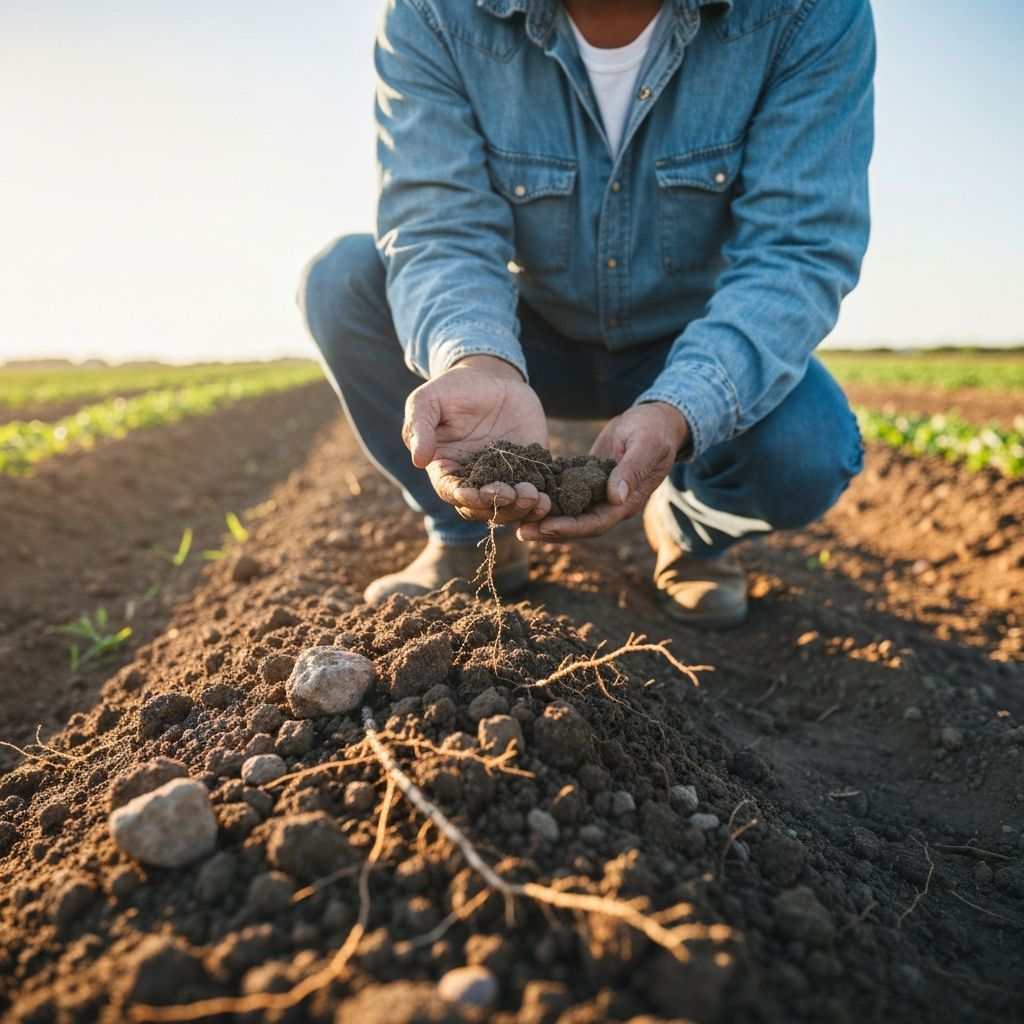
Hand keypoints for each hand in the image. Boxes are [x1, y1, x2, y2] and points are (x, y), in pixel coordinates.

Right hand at [403, 355, 552, 524]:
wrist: (492, 378)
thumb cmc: (453, 389)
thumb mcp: (428, 400)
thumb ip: (419, 427)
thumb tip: (419, 460)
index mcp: (446, 470)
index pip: (452, 493)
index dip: (464, 498)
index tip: (476, 494)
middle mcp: (474, 482)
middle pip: (483, 509)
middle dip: (497, 506)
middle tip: (511, 493)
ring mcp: (503, 479)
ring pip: (510, 508)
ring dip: (520, 509)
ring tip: (533, 496)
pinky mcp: (529, 472)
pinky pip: (535, 493)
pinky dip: (540, 503)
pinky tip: (546, 498)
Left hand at [517, 401, 689, 540]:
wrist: (654, 420)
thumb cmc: (654, 430)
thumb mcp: (646, 445)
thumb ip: (631, 470)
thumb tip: (615, 497)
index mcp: (627, 502)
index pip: (595, 523)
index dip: (570, 527)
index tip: (545, 526)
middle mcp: (610, 504)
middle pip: (577, 526)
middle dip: (549, 530)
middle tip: (520, 531)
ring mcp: (597, 494)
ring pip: (568, 514)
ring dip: (543, 518)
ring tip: (514, 520)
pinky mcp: (586, 481)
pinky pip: (564, 495)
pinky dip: (545, 498)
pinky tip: (522, 495)